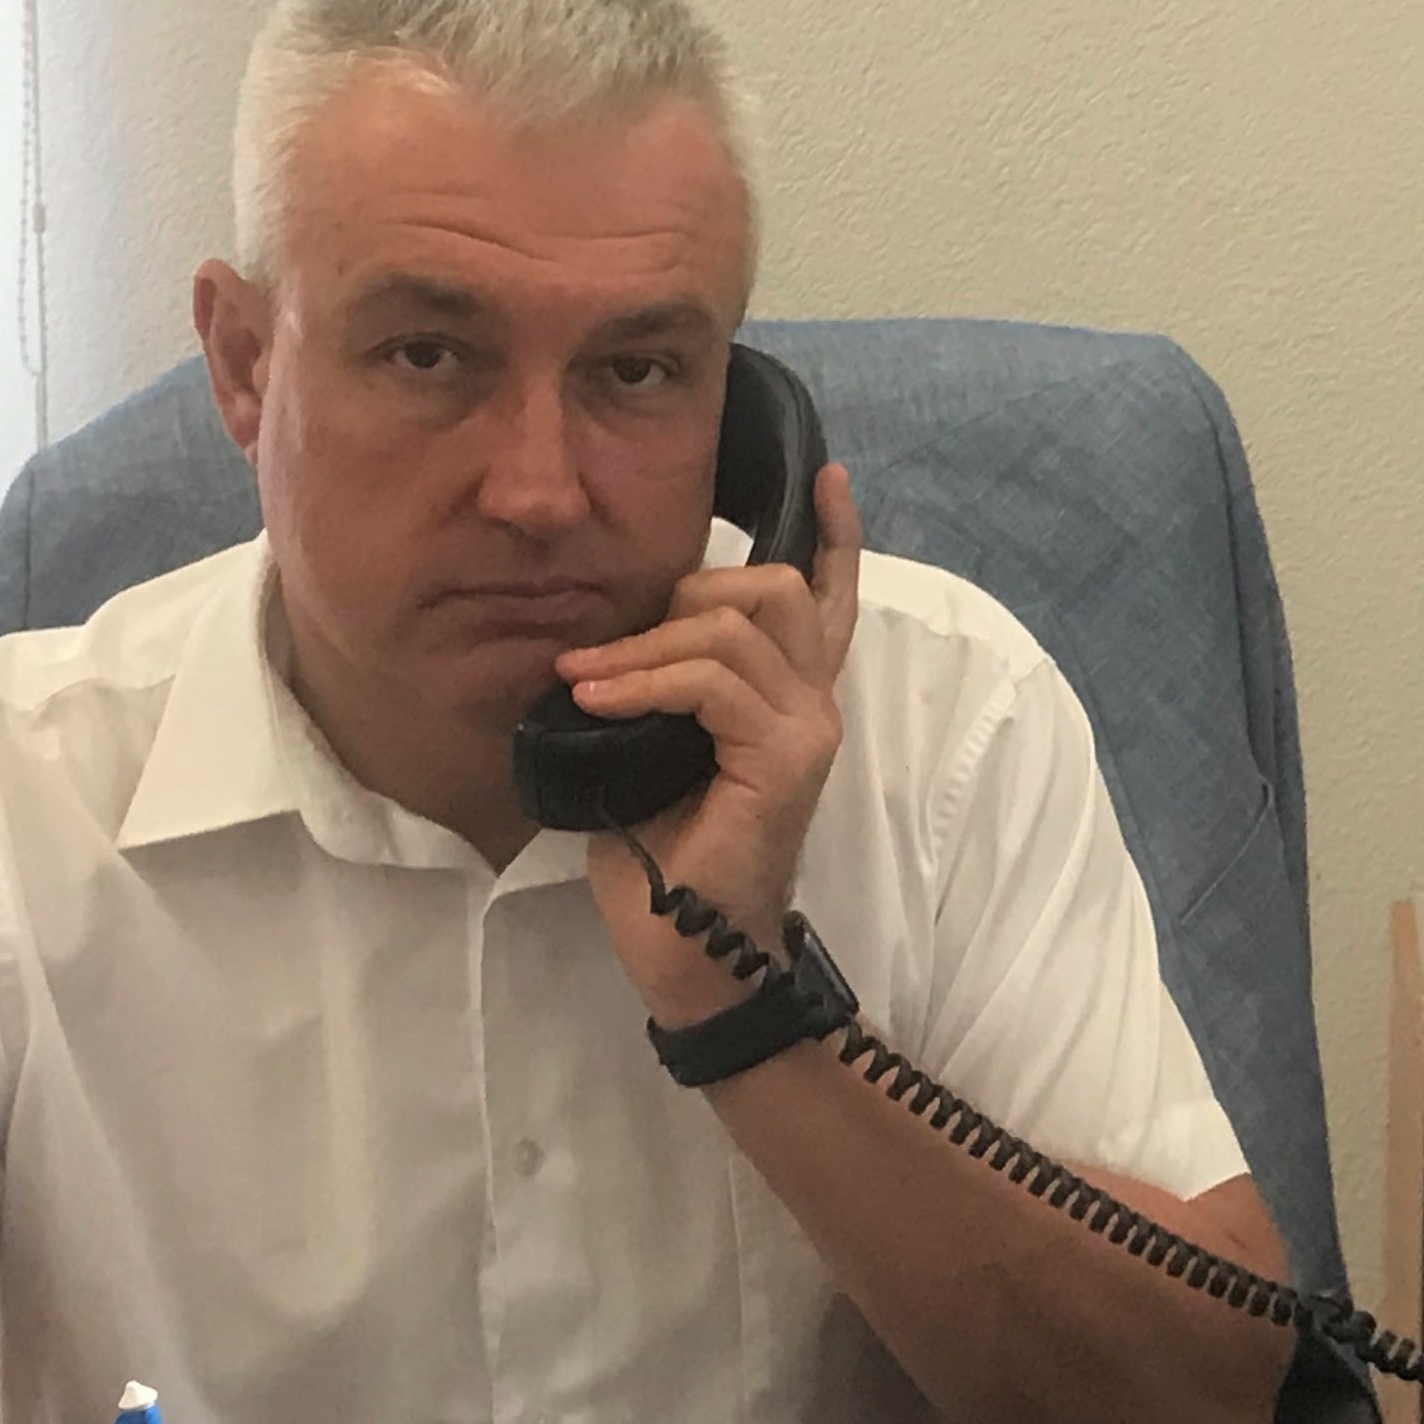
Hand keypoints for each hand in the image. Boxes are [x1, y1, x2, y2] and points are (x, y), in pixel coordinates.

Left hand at [570, 467, 864, 1027]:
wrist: (683, 947)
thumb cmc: (662, 855)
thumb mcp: (652, 744)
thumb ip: (665, 682)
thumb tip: (613, 630)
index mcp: (790, 698)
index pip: (830, 599)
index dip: (836, 536)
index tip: (826, 475)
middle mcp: (814, 704)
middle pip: (773, 586)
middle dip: (685, 595)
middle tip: (612, 651)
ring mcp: (808, 729)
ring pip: (738, 624)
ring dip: (646, 645)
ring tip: (587, 681)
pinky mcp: (787, 758)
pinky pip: (713, 679)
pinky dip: (645, 679)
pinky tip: (596, 698)